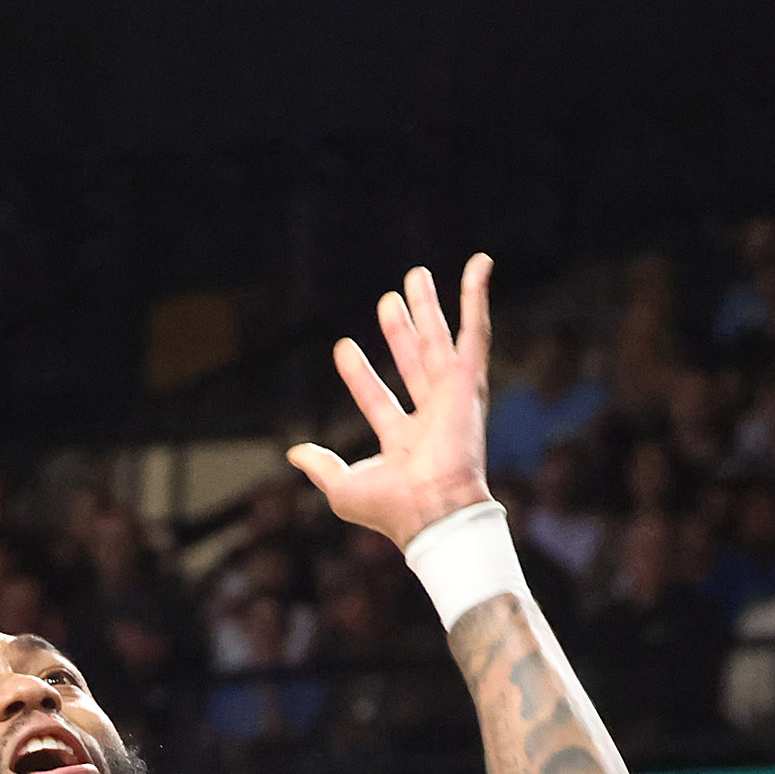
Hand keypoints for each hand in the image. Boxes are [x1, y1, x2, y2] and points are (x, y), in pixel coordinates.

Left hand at [288, 255, 499, 548]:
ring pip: (438, 341)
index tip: (343, 346)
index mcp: (404, 441)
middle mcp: (431, 417)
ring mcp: (451, 397)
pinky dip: (477, 296)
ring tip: (415, 276)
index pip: (377, 398)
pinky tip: (479, 264)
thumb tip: (294, 452)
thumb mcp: (343, 488)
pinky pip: (475, 330)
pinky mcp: (468, 381)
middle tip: (389, 298)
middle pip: (412, 362)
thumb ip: (321, 467)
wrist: (431, 509)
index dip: (358, 374)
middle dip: (401, 330)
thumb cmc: (392, 509)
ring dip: (429, 308)